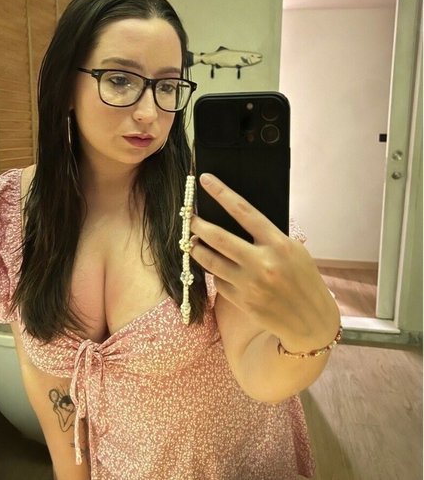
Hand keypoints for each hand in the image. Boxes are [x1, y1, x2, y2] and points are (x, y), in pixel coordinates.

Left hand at [190, 173, 339, 352]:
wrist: (310, 320)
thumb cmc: (304, 280)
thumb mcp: (295, 250)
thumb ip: (268, 236)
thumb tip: (237, 220)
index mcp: (278, 244)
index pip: (244, 211)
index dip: (222, 193)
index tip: (205, 180)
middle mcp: (262, 263)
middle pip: (218, 238)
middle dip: (198, 225)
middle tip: (189, 219)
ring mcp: (250, 284)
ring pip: (210, 261)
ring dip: (197, 249)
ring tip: (193, 242)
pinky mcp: (242, 302)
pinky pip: (218, 281)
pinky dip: (215, 272)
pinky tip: (217, 268)